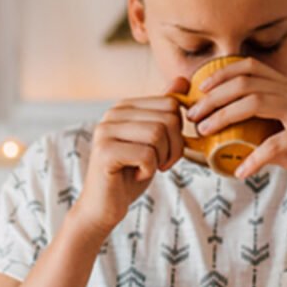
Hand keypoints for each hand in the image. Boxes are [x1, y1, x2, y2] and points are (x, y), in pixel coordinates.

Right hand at [72, 76, 189, 233]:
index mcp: (125, 106)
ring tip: (147, 168)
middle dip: (174, 147)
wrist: (104, 207)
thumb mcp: (154, 140)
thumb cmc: (131, 173)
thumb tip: (182, 80)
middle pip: (168, 118)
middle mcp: (113, 113)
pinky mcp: (105, 151)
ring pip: (159, 134)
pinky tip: (135, 174)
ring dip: (162, 158)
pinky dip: (149, 170)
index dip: (178, 132)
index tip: (166, 150)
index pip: (171, 104)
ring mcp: (106, 130)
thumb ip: (164, 112)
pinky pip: (147, 154)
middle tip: (160, 163)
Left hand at [183, 58, 286, 192]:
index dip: (221, 73)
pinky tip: (240, 171)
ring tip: (204, 131)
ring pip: (255, 103)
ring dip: (224, 117)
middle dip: (214, 97)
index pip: (249, 67)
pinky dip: (254, 158)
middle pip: (245, 84)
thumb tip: (214, 133)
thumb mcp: (277, 134)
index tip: (199, 89)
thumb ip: (253, 128)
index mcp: (286, 87)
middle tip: (193, 115)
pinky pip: (276, 143)